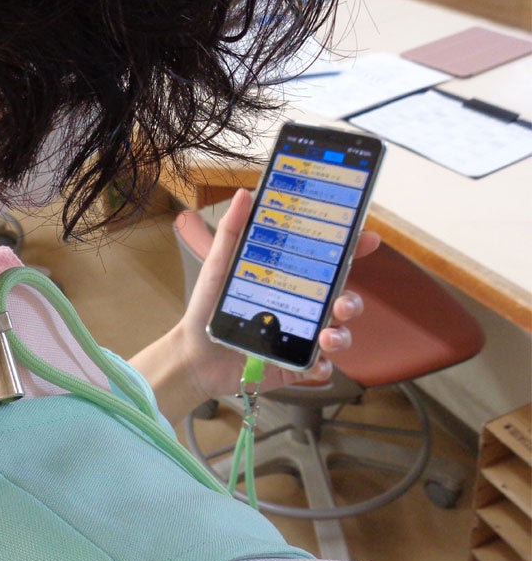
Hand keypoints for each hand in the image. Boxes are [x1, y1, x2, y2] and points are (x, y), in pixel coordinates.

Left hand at [130, 188, 379, 424]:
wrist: (194, 353)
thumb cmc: (208, 306)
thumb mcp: (219, 264)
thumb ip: (232, 230)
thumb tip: (246, 193)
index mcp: (289, 281)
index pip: (327, 264)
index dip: (352, 250)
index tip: (367, 238)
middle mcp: (301, 309)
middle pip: (341, 301)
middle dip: (352, 301)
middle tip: (342, 303)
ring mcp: (299, 337)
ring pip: (337, 335)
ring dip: (341, 335)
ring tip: (327, 336)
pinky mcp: (293, 365)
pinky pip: (318, 367)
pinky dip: (322, 366)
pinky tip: (316, 363)